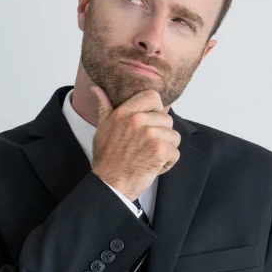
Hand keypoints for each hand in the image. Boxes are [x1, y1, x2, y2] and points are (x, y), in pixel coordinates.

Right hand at [90, 85, 180, 200]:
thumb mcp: (102, 128)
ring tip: (149, 157)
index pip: (153, 97)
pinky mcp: (159, 150)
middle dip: (161, 135)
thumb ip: (104, 107)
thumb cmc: (107, 158)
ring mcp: (150, 134)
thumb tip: (97, 89)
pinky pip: (175, 153)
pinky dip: (167, 163)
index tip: (150, 123)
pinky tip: (153, 167)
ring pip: (173, 137)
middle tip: (146, 147)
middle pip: (167, 119)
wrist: (109, 183)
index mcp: (125, 112)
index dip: (156, 110)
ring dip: (165, 150)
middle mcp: (138, 120)